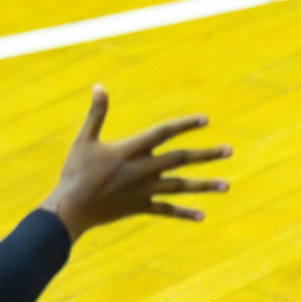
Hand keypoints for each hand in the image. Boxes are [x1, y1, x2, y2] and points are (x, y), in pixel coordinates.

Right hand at [41, 85, 230, 241]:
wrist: (71, 209)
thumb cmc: (75, 171)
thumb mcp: (84, 139)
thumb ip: (96, 114)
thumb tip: (99, 86)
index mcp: (129, 150)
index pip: (162, 134)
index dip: (184, 125)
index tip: (205, 119)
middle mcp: (141, 170)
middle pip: (180, 160)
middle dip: (206, 155)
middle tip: (229, 151)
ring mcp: (143, 191)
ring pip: (180, 187)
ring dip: (204, 186)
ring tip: (226, 185)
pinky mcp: (139, 207)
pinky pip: (166, 210)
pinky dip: (183, 213)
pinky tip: (201, 216)